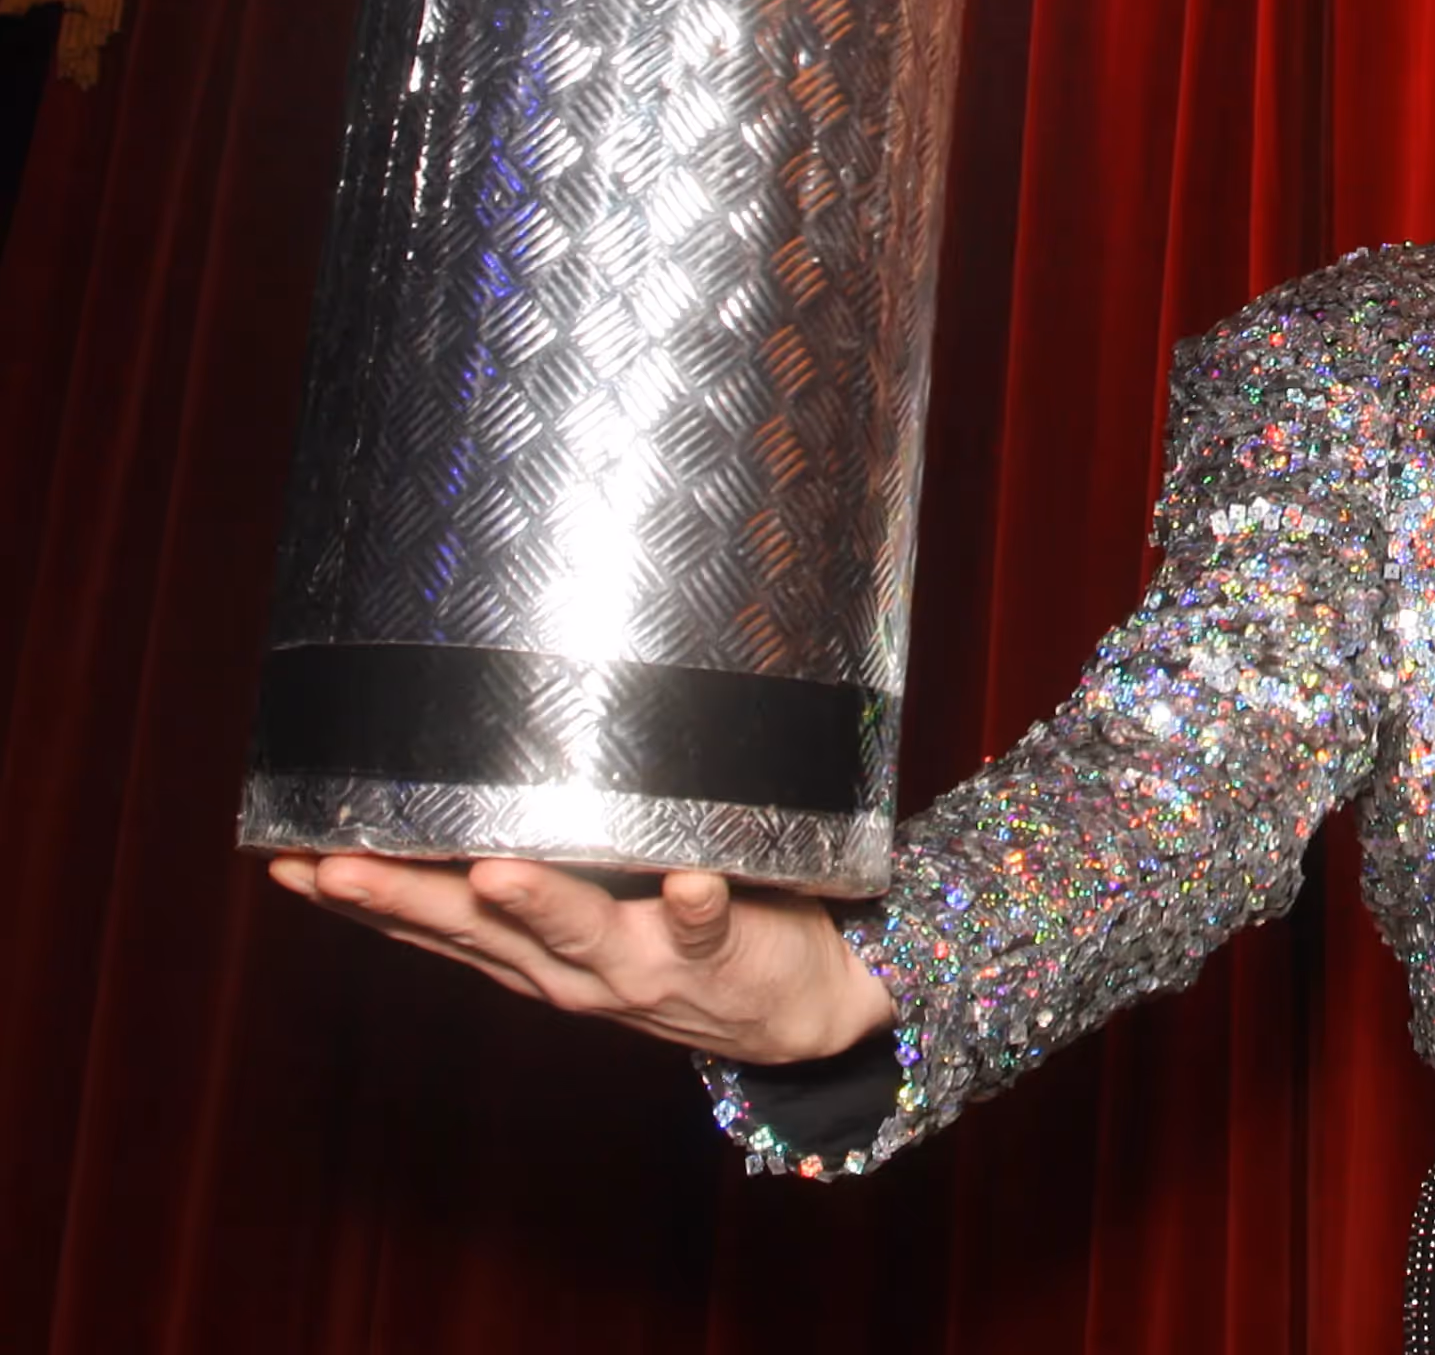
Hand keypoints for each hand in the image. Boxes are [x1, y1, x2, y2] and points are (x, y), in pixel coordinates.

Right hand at [267, 854, 897, 1063]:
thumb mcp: (586, 913)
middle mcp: (570, 967)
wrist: (793, 1007)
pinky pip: (709, 922)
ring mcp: (644, 962)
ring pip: (582, 930)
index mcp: (529, 955)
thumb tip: (470, 784)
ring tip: (495, 868)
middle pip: (477, 932)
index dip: (356, 899)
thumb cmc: (676, 934)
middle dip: (403, 898)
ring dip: (538, 902)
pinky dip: (696, 900)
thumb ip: (533, 865)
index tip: (285, 860)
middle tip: (333, 865)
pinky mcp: (721, 947)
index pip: (429, 925)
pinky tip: (691, 875)